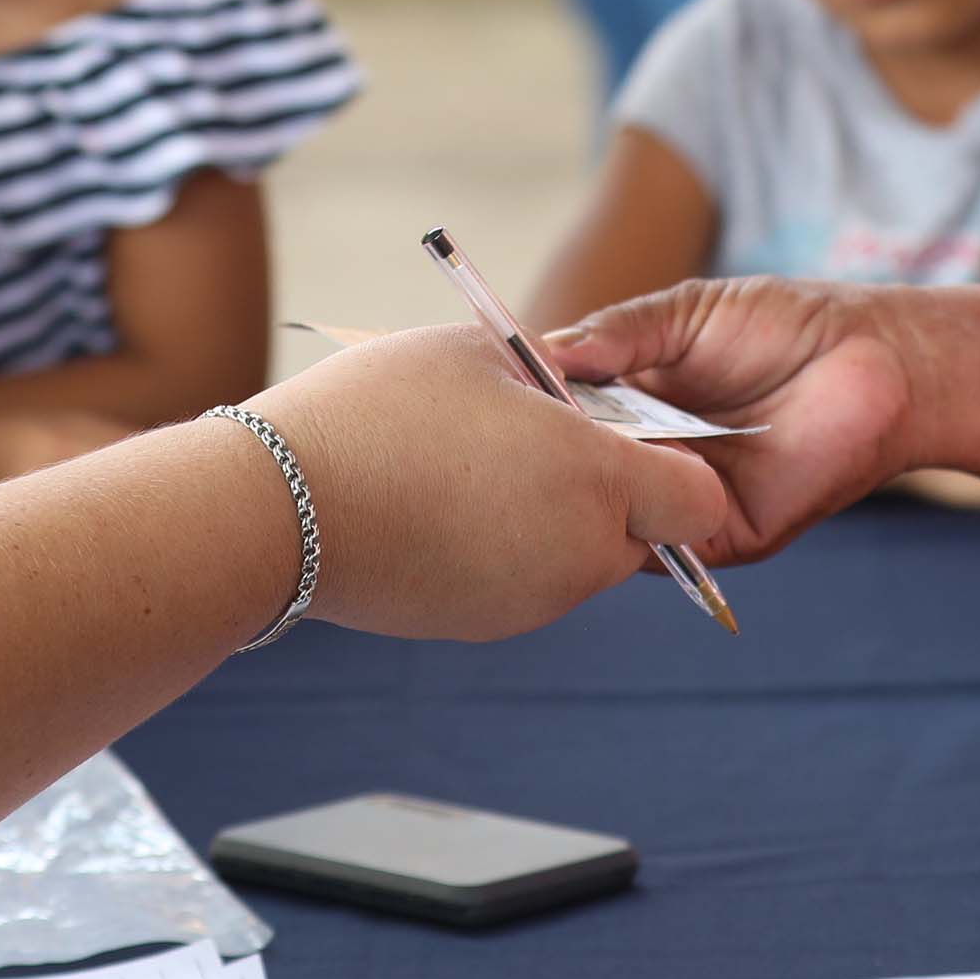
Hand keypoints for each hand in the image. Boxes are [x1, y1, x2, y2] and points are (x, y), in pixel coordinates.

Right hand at [245, 320, 724, 641]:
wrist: (282, 506)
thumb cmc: (382, 409)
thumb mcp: (480, 353)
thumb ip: (555, 368)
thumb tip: (576, 382)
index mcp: (597, 480)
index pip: (697, 499)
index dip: (674, 463)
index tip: (620, 429)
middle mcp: (580, 554)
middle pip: (639, 532)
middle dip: (611, 490)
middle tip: (538, 438)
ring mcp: (533, 601)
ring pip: (581, 559)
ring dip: (555, 518)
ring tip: (478, 464)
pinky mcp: (484, 625)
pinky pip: (527, 583)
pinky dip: (507, 549)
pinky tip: (444, 505)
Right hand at [543, 275, 913, 562]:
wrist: (877, 358)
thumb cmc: (783, 324)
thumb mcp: (682, 314)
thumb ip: (619, 333)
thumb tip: (546, 351)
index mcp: (635, 413)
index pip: (565, 432)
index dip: (531, 424)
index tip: (487, 409)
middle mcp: (655, 465)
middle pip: (583, 484)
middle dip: (549, 469)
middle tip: (507, 448)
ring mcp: (689, 505)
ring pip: (619, 522)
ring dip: (591, 497)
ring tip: (556, 466)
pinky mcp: (729, 536)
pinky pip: (672, 545)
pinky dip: (646, 520)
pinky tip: (625, 484)